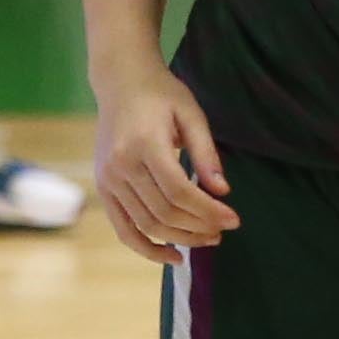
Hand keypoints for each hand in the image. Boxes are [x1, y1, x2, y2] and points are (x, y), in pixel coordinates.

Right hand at [91, 67, 238, 262]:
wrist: (120, 82)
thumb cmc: (161, 94)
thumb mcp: (192, 115)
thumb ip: (206, 153)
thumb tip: (223, 192)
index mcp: (144, 145)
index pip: (180, 192)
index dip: (209, 211)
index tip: (234, 220)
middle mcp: (121, 166)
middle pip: (164, 213)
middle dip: (198, 227)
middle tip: (224, 230)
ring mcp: (108, 179)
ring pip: (146, 225)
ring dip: (179, 239)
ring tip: (206, 240)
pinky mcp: (104, 188)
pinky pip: (123, 228)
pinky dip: (146, 248)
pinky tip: (172, 256)